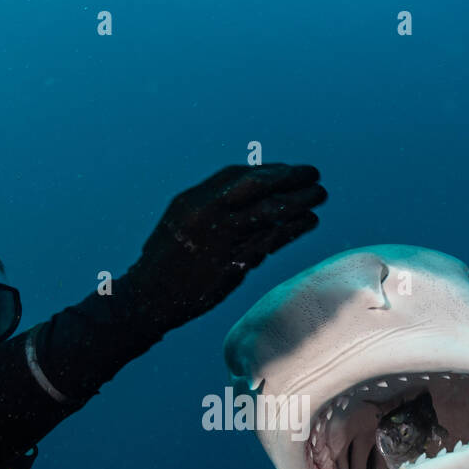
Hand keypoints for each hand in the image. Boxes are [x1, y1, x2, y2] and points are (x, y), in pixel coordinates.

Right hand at [125, 164, 326, 330]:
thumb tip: (246, 202)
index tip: (288, 171)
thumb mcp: (181, 225)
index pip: (236, 176)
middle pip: (256, 186)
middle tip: (314, 174)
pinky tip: (309, 222)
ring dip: (298, 201)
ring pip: (268, 212)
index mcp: (192, 200)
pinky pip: (269, 241)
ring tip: (320, 196)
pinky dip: (292, 229)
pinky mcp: (230, 263)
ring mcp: (219, 238)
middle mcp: (206, 213)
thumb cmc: (165, 264)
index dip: (267, 171)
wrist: (148, 298)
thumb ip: (211, 212)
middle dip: (288, 177)